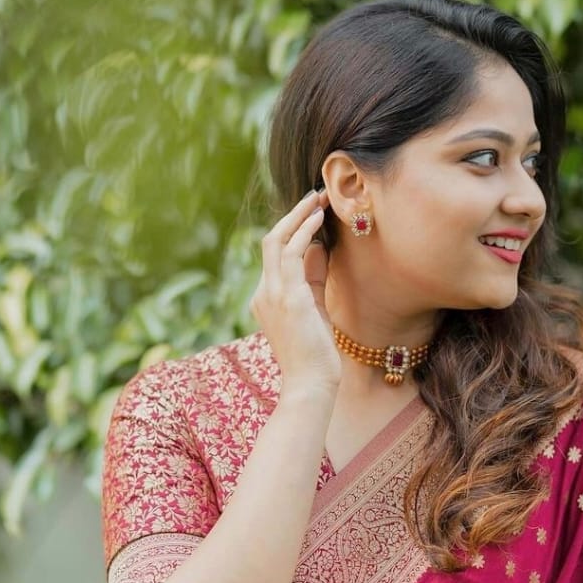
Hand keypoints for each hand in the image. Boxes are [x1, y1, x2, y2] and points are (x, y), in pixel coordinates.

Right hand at [250, 188, 341, 394]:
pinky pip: (291, 254)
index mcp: (265, 298)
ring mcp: (272, 295)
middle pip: (271, 241)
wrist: (309, 385)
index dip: (292, 230)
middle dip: (293, 216)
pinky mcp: (287, 298)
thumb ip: (313, 279)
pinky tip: (318, 220)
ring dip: (299, 217)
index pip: (274, 255)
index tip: (312, 213)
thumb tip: (320, 248)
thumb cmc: (315, 356)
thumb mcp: (314, 310)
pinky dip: (304, 233)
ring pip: (277, 241)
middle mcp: (263, 293)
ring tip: (319, 200)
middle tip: (315, 196)